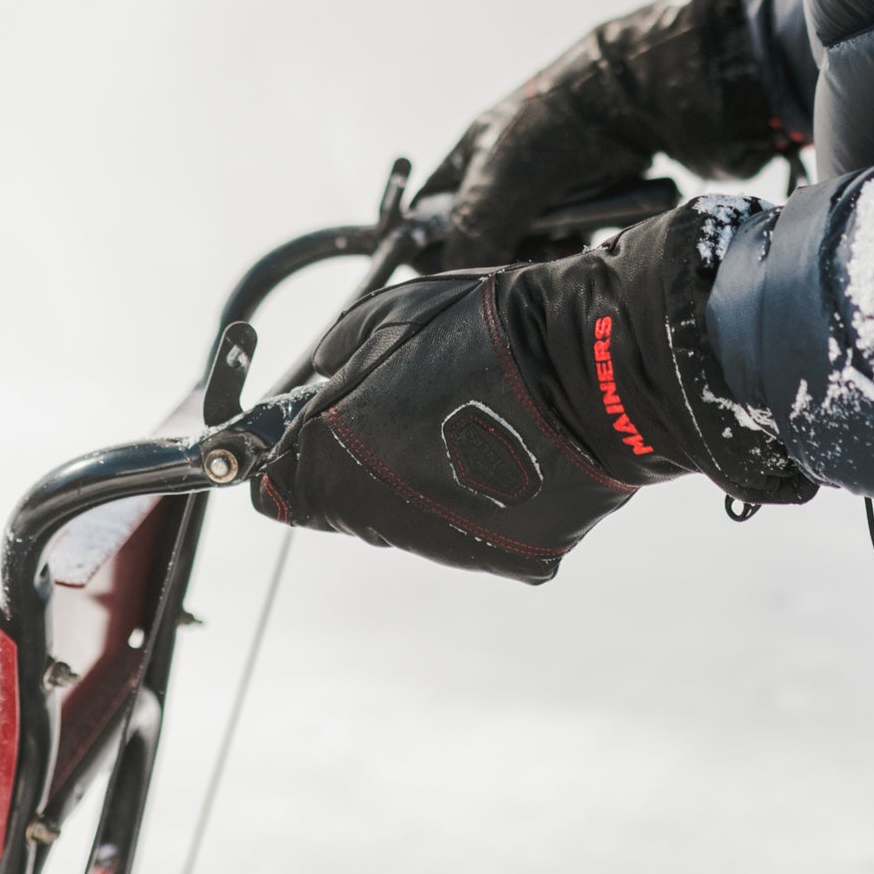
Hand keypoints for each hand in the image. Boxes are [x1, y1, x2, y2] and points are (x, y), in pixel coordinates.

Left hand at [247, 199, 815, 580]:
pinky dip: (481, 496)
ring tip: (472, 419)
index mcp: (341, 455)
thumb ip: (338, 355)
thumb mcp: (394, 314)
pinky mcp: (511, 559)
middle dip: (360, 459)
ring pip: (410, 518)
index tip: (310, 431)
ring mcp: (450, 544)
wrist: (597, 366)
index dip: (288, 455)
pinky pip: (475, 530)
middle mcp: (386, 516)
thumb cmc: (492, 329)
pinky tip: (510, 446)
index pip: (275, 488)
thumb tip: (314, 381)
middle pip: (346, 502)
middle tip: (411, 408)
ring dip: (423, 476)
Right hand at [419, 0, 786, 269]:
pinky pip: (582, 232)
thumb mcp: (503, 179)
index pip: (431, 213)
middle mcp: (510, 166)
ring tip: (568, 249)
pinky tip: (595, 239)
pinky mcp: (600, 189)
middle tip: (529, 261)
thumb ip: (473, 232)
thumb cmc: (567, 121)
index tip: (459, 275)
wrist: (651, 94)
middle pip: (491, 234)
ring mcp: (557, 178)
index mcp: (474, 152)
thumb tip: (463, 280)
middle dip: (507, 255)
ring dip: (551, 251)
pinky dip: (586, 241)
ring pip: (540, 240)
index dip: (434, 247)